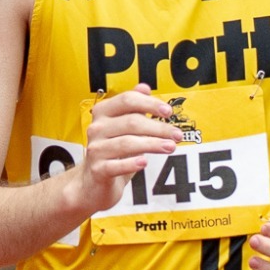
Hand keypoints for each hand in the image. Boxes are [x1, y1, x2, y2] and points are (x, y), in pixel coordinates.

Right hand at [63, 85, 181, 215]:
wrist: (92, 182)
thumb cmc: (112, 152)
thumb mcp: (122, 127)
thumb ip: (132, 107)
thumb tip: (144, 87)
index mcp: (103, 112)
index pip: (127, 100)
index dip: (150, 104)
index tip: (168, 112)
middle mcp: (96, 128)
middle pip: (131, 122)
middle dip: (158, 128)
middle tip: (176, 135)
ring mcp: (95, 149)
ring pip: (127, 143)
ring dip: (152, 144)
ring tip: (170, 147)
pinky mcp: (97, 170)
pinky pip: (116, 165)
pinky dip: (130, 163)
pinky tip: (144, 163)